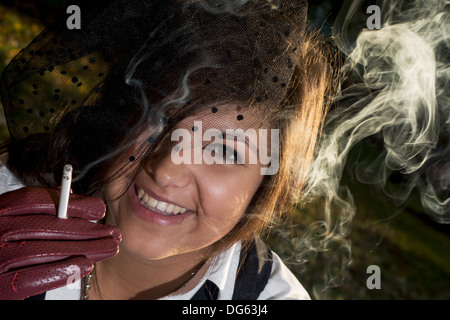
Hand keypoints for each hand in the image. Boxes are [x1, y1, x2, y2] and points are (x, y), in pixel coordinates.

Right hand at [0, 187, 120, 299]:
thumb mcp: (9, 221)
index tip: (99, 209)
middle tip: (113, 233)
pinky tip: (85, 266)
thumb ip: (35, 208)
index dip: (72, 203)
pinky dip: (61, 271)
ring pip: (45, 251)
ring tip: (107, 249)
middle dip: (87, 230)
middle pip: (48, 226)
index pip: (37, 202)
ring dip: (83, 249)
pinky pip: (32, 278)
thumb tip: (71, 195)